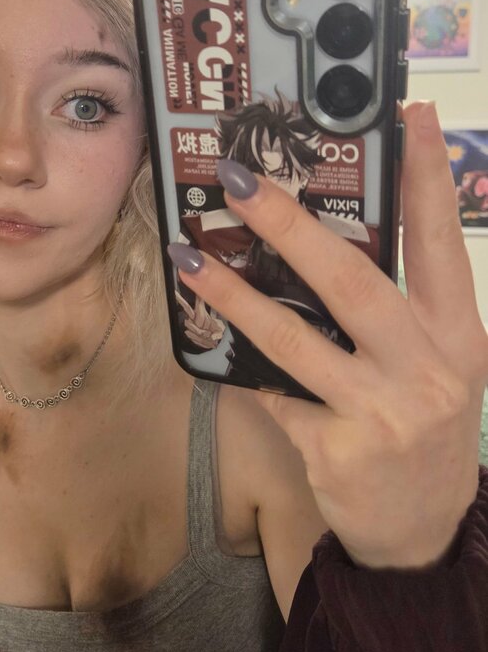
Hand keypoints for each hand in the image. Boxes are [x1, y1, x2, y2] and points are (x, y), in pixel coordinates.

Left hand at [169, 101, 487, 568]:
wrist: (424, 533)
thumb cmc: (425, 433)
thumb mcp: (438, 367)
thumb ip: (402, 313)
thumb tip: (329, 246)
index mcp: (459, 336)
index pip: (444, 243)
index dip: (427, 178)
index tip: (406, 118)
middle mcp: (428, 369)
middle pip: (353, 280)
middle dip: (291, 225)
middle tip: (241, 181)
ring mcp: (382, 412)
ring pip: (295, 338)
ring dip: (235, 296)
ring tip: (191, 259)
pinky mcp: (336, 449)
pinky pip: (275, 395)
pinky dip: (243, 368)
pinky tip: (212, 342)